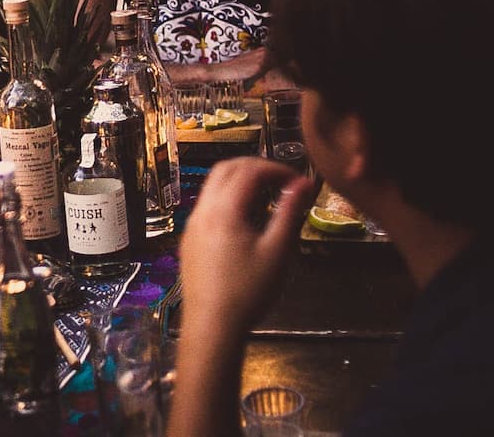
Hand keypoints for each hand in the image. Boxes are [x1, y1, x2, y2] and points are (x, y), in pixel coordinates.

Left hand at [179, 158, 311, 339]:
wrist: (212, 326)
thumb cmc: (249, 291)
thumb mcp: (278, 252)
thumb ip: (290, 213)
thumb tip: (304, 184)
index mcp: (224, 209)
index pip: (249, 170)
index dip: (276, 168)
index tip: (298, 181)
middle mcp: (202, 210)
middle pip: (226, 169)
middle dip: (255, 167)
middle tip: (282, 181)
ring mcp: (192, 225)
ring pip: (213, 186)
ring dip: (240, 181)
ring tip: (267, 197)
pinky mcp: (189, 240)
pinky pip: (208, 205)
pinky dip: (228, 198)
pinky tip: (246, 220)